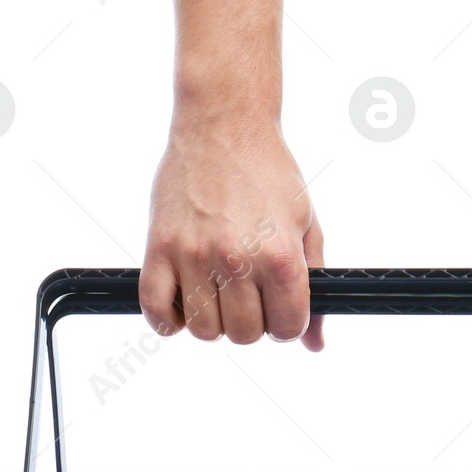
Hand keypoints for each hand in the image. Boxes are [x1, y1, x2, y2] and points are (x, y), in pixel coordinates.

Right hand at [139, 116, 325, 350]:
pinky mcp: (159, 246)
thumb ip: (314, 284)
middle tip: (248, 297)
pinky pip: (156, 308)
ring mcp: (194, 254)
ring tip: (218, 294)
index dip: (287, 325)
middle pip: (244, 334)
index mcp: (280, 255)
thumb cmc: (270, 175)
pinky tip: (183, 304)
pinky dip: (168, 320)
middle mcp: (237, 258)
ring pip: (203, 330)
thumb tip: (314, 344)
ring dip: (213, 322)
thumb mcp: (307, 225)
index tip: (279, 310)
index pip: (287, 328)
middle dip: (252, 323)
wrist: (225, 127)